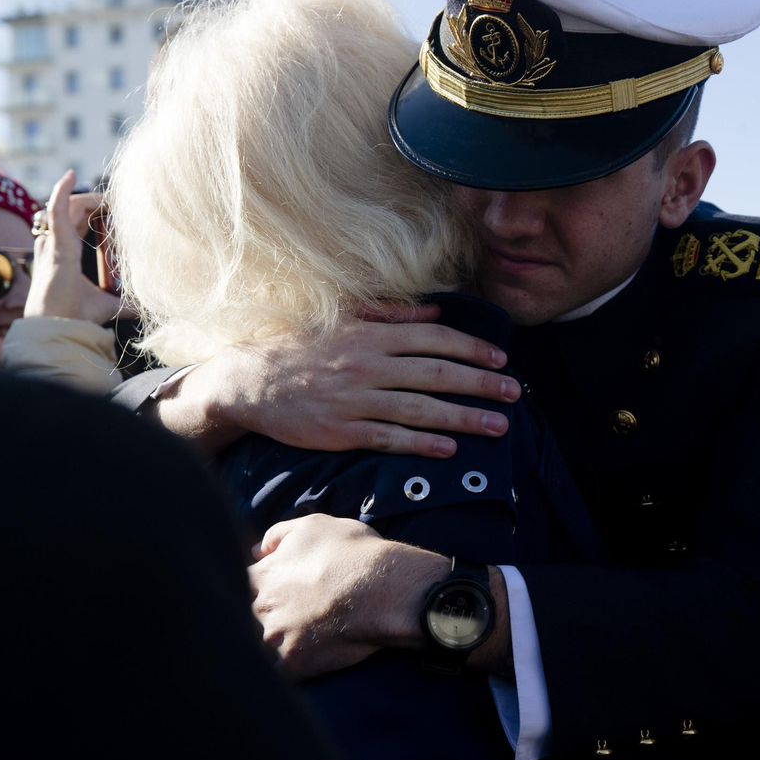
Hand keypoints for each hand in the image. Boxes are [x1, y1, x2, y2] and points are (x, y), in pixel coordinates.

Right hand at [25, 169, 127, 324]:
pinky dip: (61, 191)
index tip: (118, 211)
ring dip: (91, 198)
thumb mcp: (108, 304)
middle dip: (98, 203)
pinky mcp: (55, 244)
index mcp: (64, 252)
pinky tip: (69, 176)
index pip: (79, 223)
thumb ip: (126, 303)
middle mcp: (55, 243)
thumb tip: (148, 306)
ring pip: (70, 206)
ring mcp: (53, 242)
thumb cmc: (75, 316)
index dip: (96, 213)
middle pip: (75, 210)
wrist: (59, 327)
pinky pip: (55, 210)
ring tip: (112, 198)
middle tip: (121, 202)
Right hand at [157, 307, 521, 456]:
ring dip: (463, 418)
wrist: (247, 381)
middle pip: (437, 373)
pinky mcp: (343, 431)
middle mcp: (368, 365)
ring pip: (421, 409)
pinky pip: (390, 438)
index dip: (472, 348)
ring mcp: (356, 400)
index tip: (500, 358)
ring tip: (497, 425)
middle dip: (481, 383)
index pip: (435, 339)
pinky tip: (450, 449)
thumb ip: (389, 314)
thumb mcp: (342, 318)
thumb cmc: (299, 347)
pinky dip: (421, 444)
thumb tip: (434, 311)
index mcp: (372, 335)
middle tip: (513, 392)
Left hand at [248, 514, 450, 680]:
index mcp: (263, 576)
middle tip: (292, 615)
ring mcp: (276, 638)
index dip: (256, 588)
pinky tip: (297, 667)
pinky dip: (282, 674)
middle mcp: (262, 608)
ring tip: (298, 640)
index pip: (240, 585)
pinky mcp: (295, 663)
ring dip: (272, 645)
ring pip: (258, 647)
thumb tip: (256, 551)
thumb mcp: (315, 526)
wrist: (384, 588)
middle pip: (247, 617)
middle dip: (264, 617)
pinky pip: (277, 676)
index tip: (275, 591)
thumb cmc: (353, 552)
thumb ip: (277, 534)